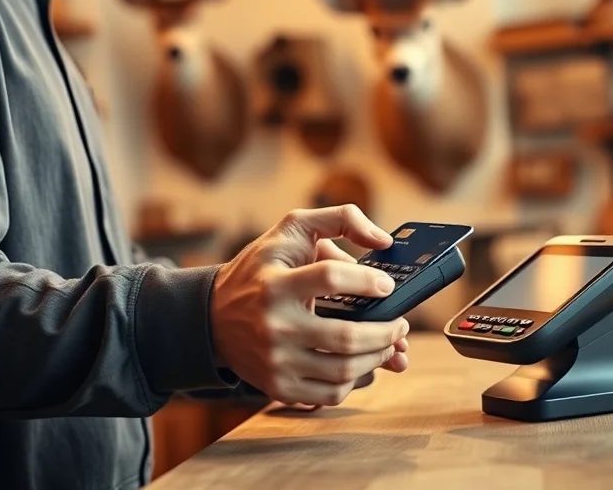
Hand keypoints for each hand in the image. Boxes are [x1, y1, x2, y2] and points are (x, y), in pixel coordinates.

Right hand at [211, 205, 410, 406]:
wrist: (211, 317)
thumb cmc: (261, 269)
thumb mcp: (291, 230)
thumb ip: (340, 219)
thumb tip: (384, 241)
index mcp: (276, 284)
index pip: (331, 278)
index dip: (368, 280)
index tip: (387, 285)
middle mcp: (274, 326)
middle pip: (347, 337)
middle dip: (387, 331)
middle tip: (401, 323)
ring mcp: (276, 361)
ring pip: (344, 369)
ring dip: (378, 356)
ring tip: (389, 342)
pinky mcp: (278, 387)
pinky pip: (330, 393)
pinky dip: (355, 379)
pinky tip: (361, 362)